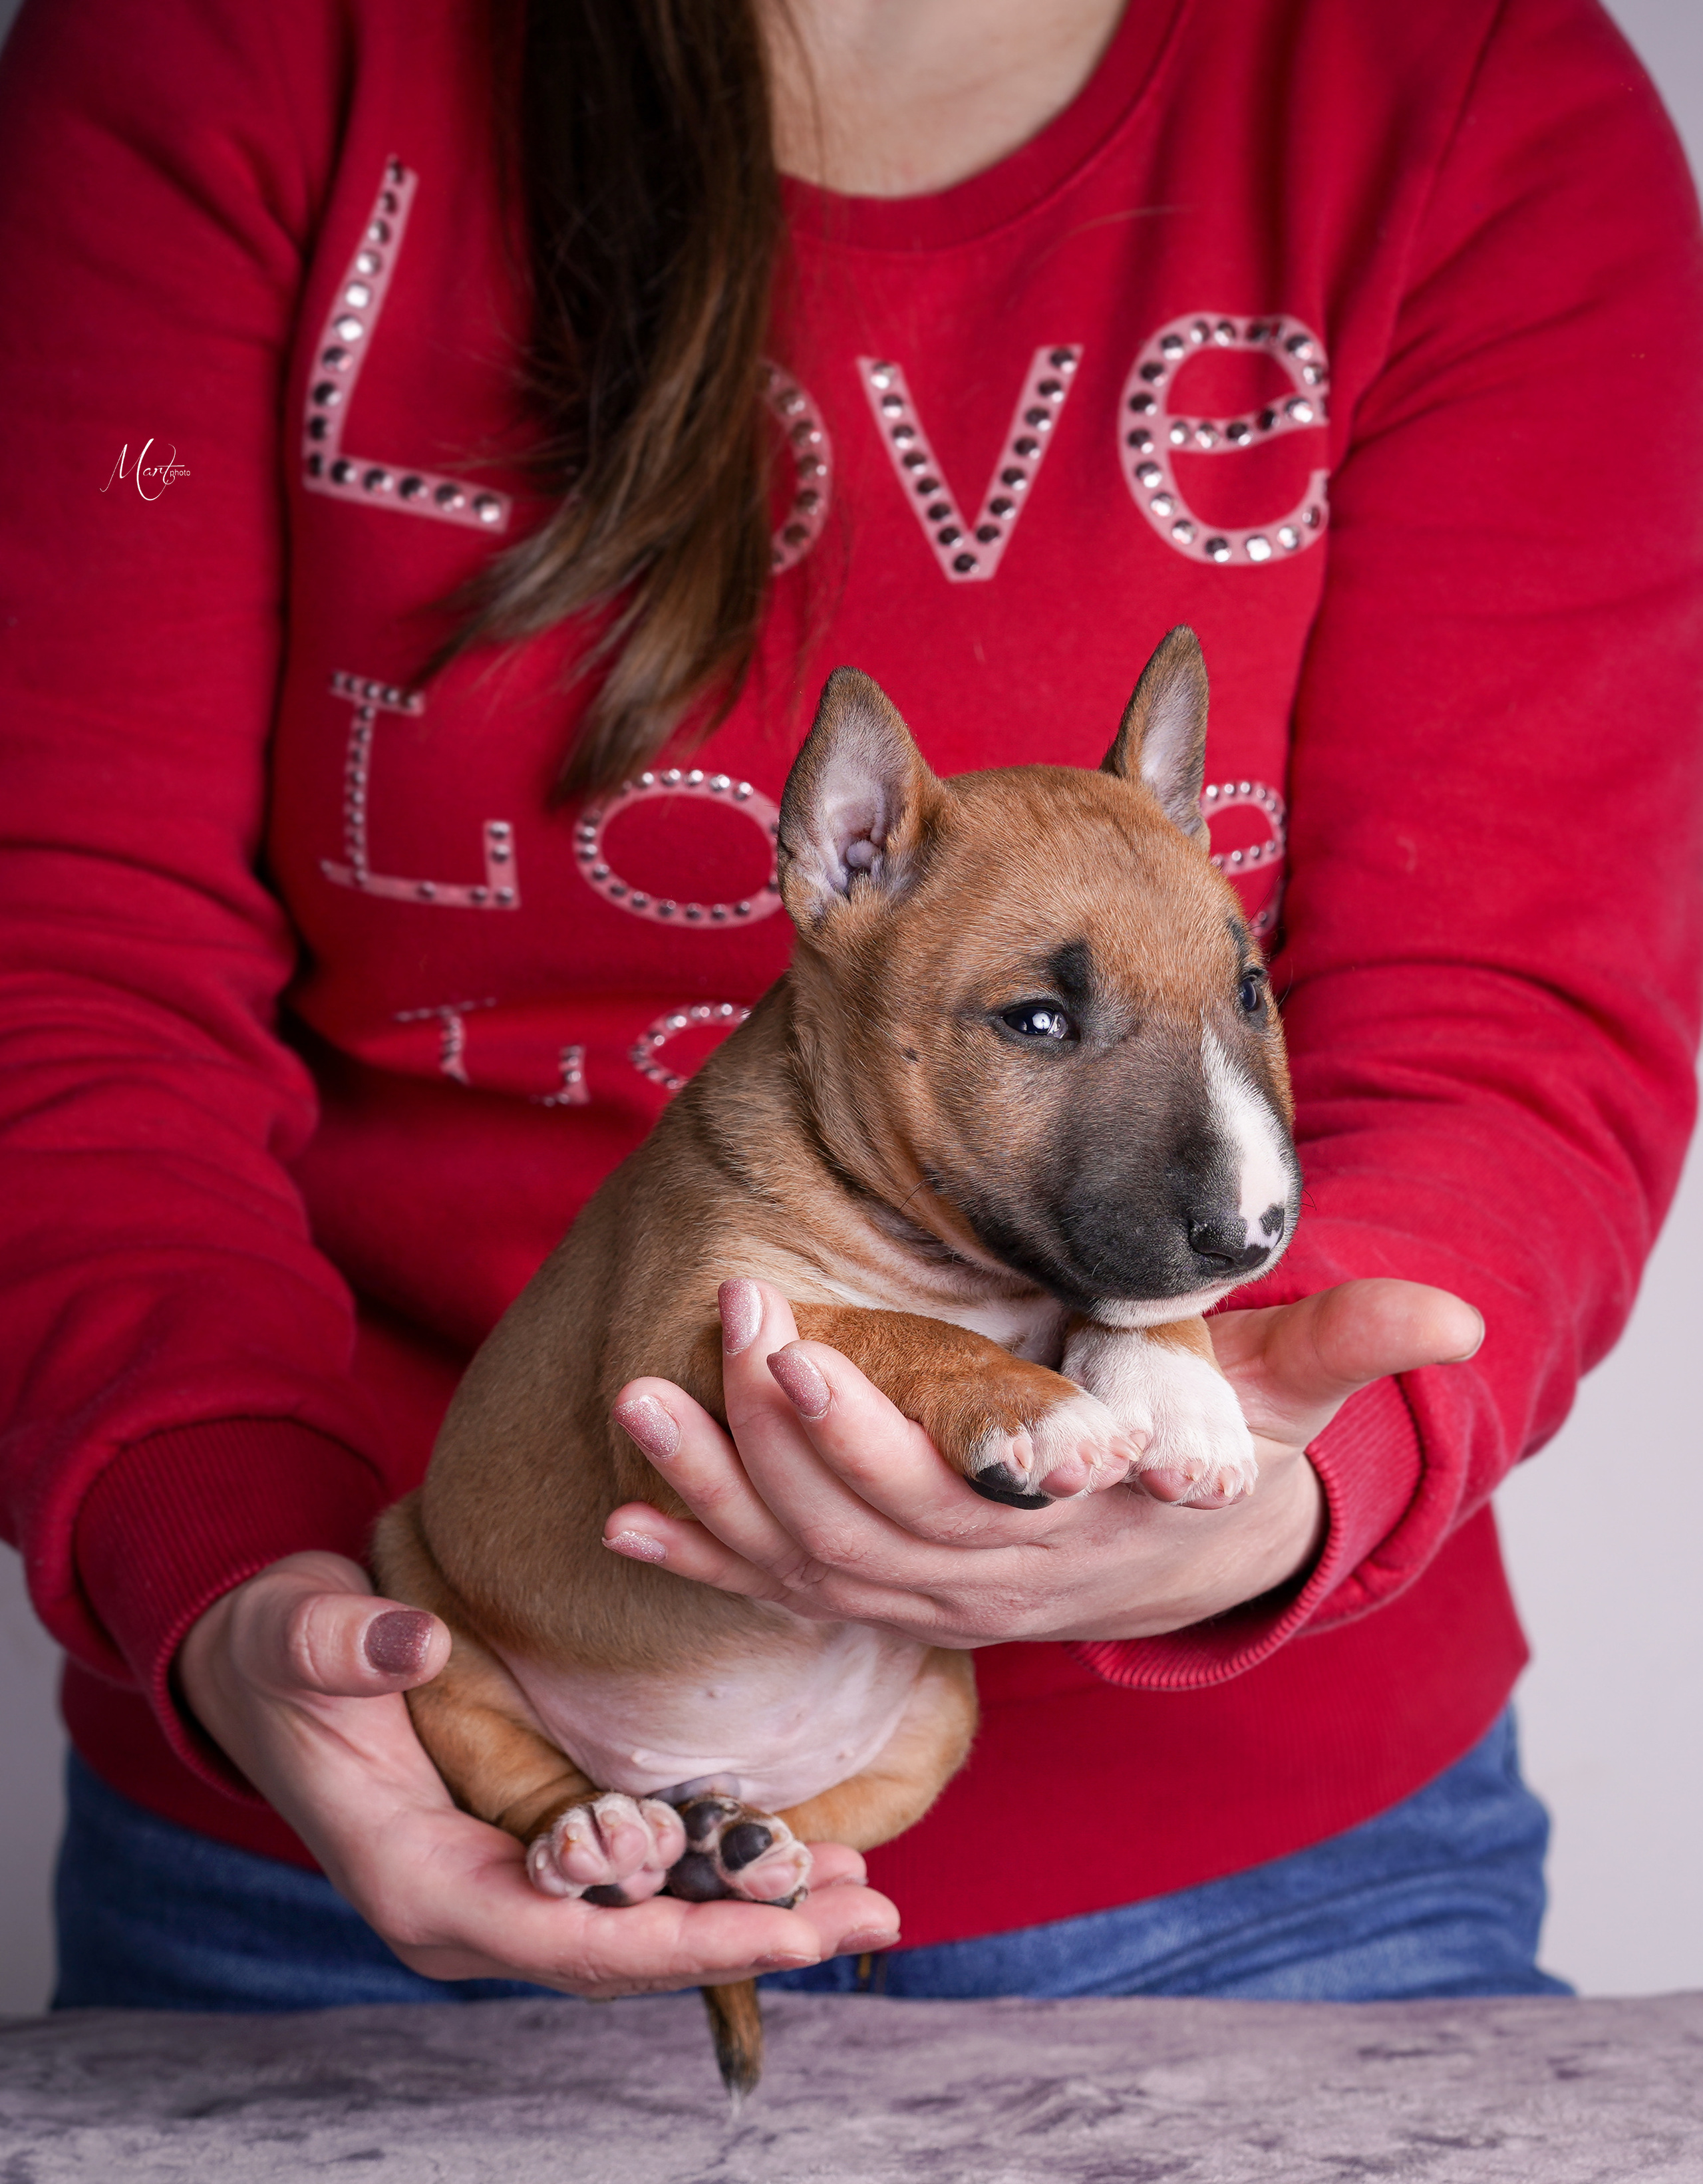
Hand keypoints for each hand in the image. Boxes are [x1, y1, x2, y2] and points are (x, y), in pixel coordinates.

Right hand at [176, 1551, 900, 1996]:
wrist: (268, 1663)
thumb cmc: (281, 1652)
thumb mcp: (296, 1635)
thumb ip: (344, 1645)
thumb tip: (411, 1646)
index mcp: (418, 1883)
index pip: (562, 1939)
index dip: (672, 1940)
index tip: (776, 1930)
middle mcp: (471, 1910)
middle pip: (625, 1956)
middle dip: (747, 1942)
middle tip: (868, 1918)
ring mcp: (505, 1890)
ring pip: (642, 1932)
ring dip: (750, 1919)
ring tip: (863, 1897)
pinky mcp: (532, 1856)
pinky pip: (636, 1888)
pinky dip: (714, 1880)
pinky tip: (793, 1862)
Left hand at [602, 1278, 1482, 1644]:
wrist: (1185, 1550)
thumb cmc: (1219, 1452)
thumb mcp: (1283, 1398)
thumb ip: (1345, 1349)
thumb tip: (1451, 1313)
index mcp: (1060, 1533)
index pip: (948, 1494)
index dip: (867, 1434)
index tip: (797, 1345)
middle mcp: (977, 1582)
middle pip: (854, 1525)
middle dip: (774, 1434)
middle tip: (722, 1315)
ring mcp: (919, 1599)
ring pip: (798, 1563)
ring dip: (710, 1490)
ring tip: (636, 1400)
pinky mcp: (878, 1593)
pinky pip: (775, 1592)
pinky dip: (698, 1559)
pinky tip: (623, 1523)